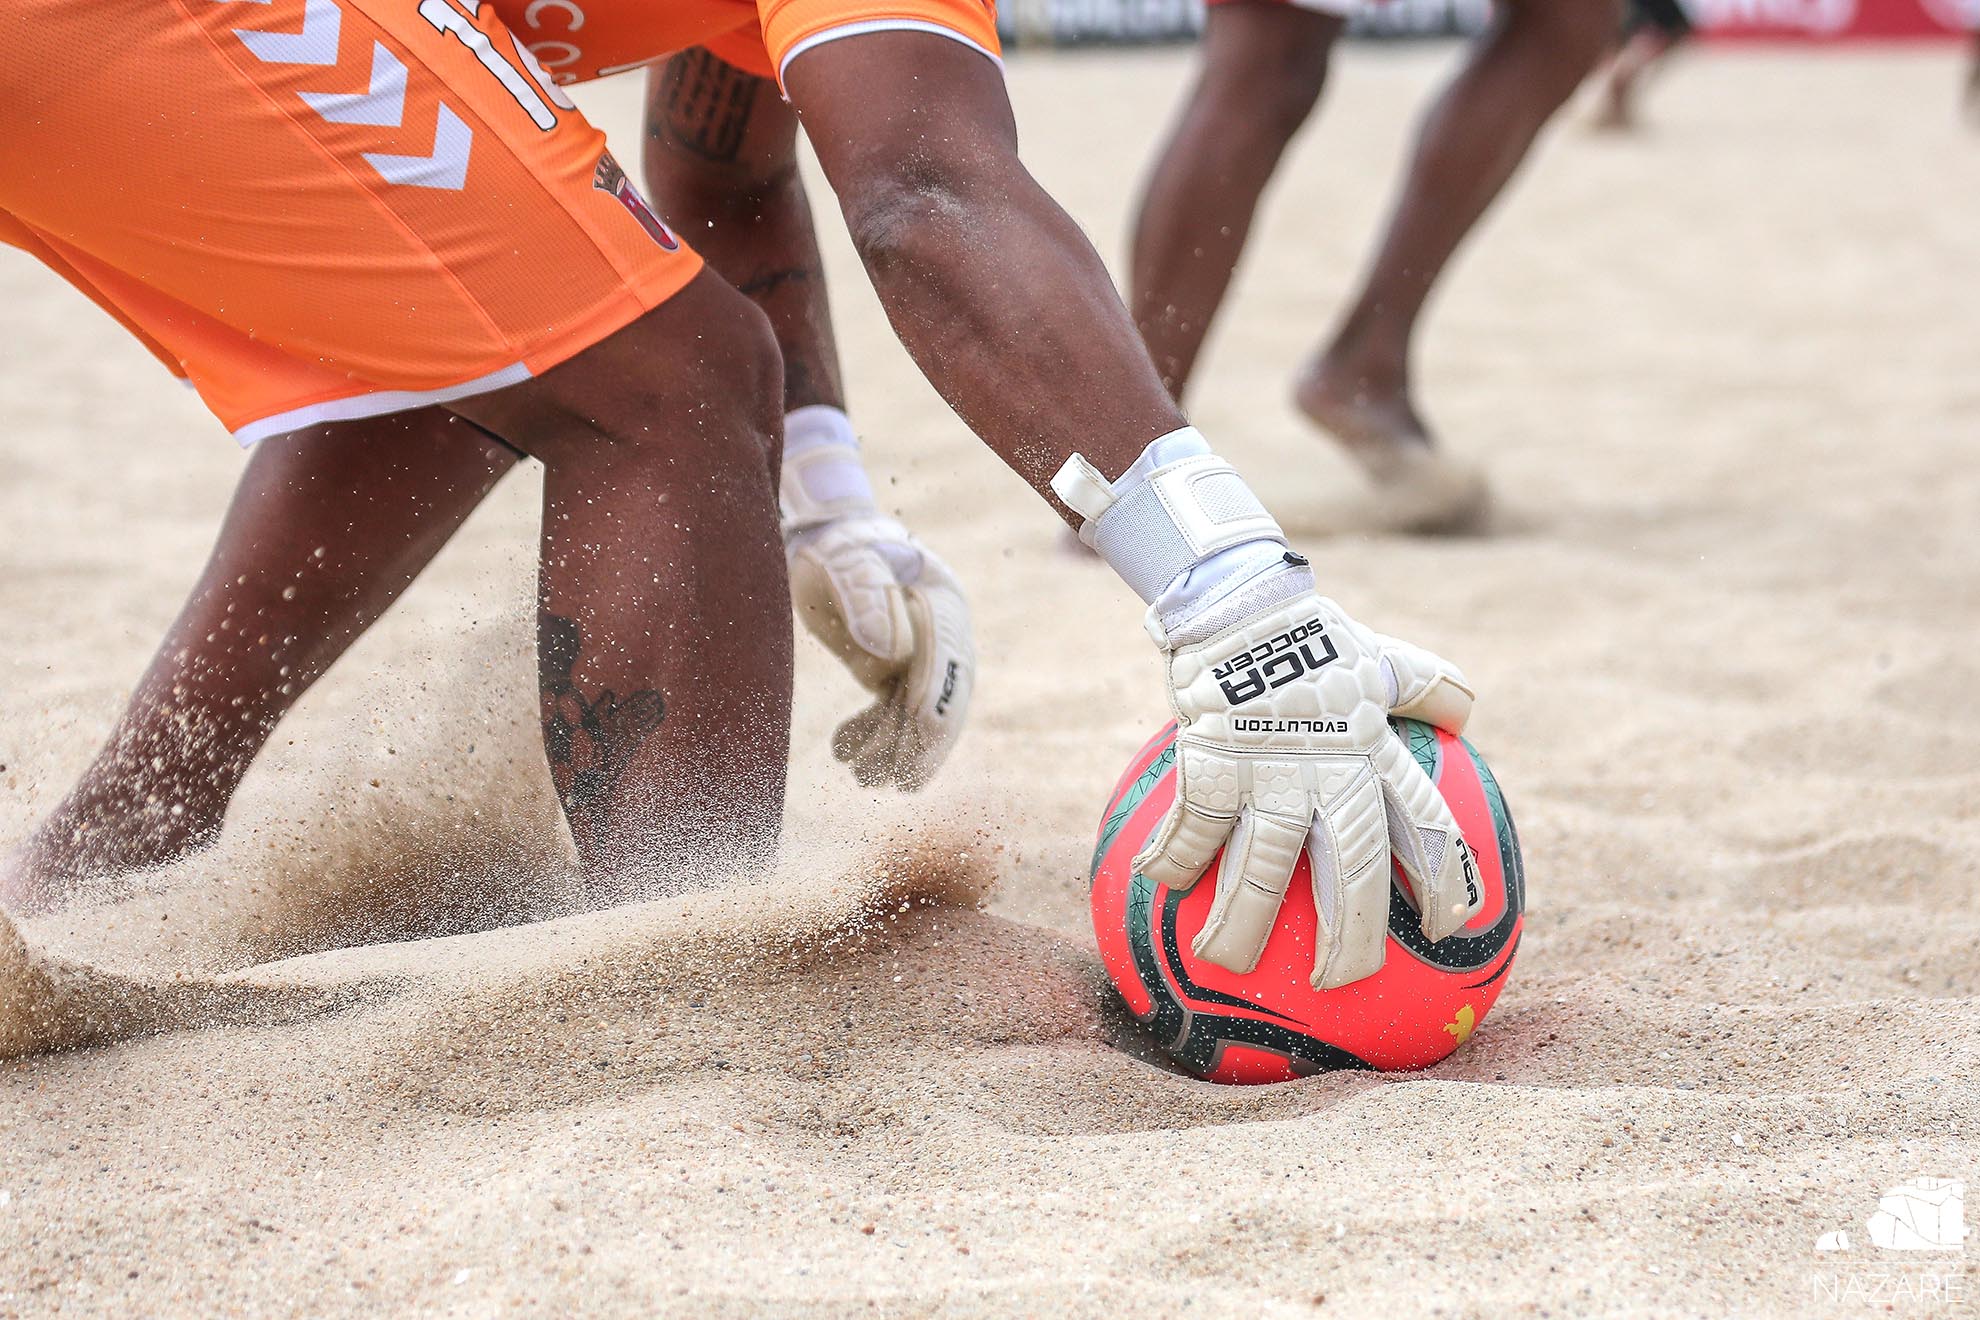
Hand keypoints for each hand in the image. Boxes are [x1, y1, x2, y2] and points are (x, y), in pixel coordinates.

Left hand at [786, 516, 973, 789]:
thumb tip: (892, 653)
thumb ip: (866, 595)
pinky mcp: (892, 665)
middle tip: (896, 784)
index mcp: (943, 603)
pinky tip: (843, 750)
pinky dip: (871, 732)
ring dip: (890, 746)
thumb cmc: (834, 545)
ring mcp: (918, 651)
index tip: (913, 756)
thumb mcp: (845, 562)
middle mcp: (940, 632)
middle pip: (943, 699)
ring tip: (858, 774)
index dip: (934, 717)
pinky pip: (892, 709)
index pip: (948, 671)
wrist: (820, 537)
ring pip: (915, 711)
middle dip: (920, 745)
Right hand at [1137, 592, 1480, 988]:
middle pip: (1351, 869)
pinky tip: (1155, 885)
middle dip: (1349, 934)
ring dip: (1241, 922)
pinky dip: (1173, 858)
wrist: (1240, 601)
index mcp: (1375, 754)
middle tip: (1338, 982)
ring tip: (1222, 963)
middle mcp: (1331, 772)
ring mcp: (1270, 773)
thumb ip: (1425, 685)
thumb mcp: (1381, 656)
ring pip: (1261, 867)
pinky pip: (1192, 828)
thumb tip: (1468, 713)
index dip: (1444, 883)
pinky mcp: (1213, 764)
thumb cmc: (1314, 633)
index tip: (1451, 930)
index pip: (1424, 828)